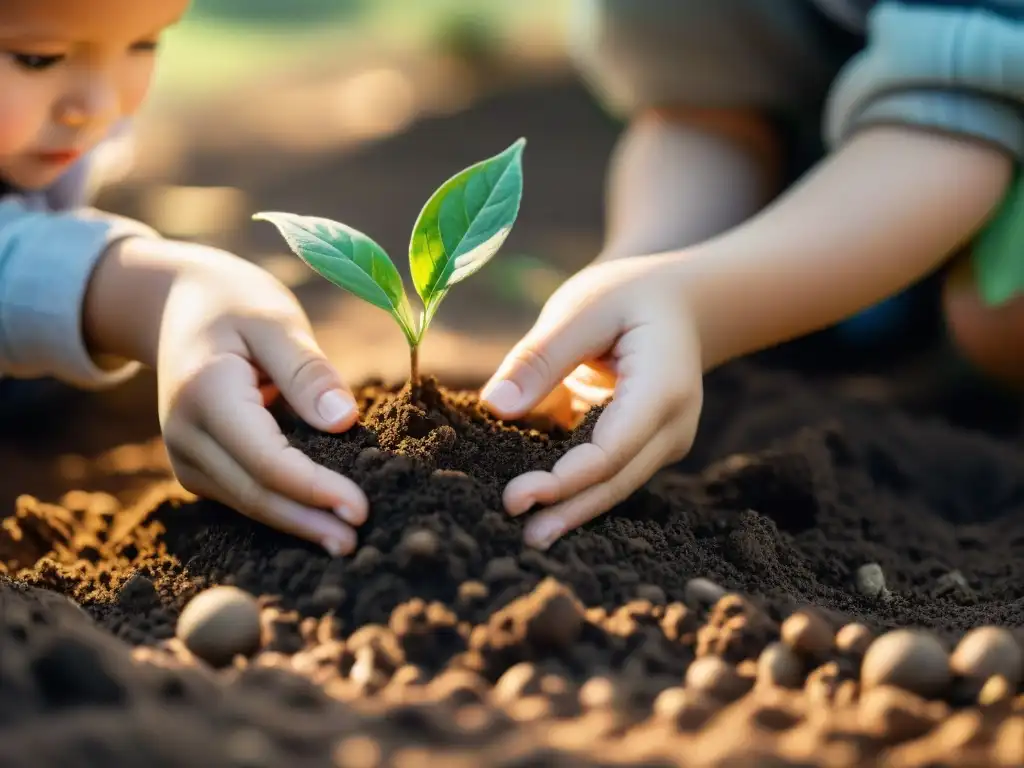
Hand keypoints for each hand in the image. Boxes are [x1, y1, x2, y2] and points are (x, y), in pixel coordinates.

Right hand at [155, 249, 367, 555]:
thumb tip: (344, 422)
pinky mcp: (197, 466)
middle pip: (255, 493)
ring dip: (297, 523)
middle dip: (309, 521)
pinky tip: (318, 521)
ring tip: (346, 541)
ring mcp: (186, 455)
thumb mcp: (276, 321)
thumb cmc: (235, 305)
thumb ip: (308, 371)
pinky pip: (243, 495)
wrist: (176, 306)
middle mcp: (186, 434)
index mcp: (206, 394)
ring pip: (248, 502)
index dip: (314, 489)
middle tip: (357, 543)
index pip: (266, 460)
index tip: (359, 508)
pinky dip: (282, 508)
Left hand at [481, 255, 702, 548]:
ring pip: (614, 486)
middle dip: (566, 508)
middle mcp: (672, 425)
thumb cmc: (630, 296)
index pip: (612, 449)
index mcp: (662, 387)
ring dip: (572, 510)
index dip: (565, 479)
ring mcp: (663, 441)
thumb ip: (541, 357)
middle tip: (517, 531)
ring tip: (527, 536)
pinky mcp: (646, 448)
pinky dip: (576, 491)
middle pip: (615, 480)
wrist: (682, 304)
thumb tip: (496, 407)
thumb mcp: (582, 308)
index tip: (517, 495)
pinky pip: (609, 475)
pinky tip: (543, 510)